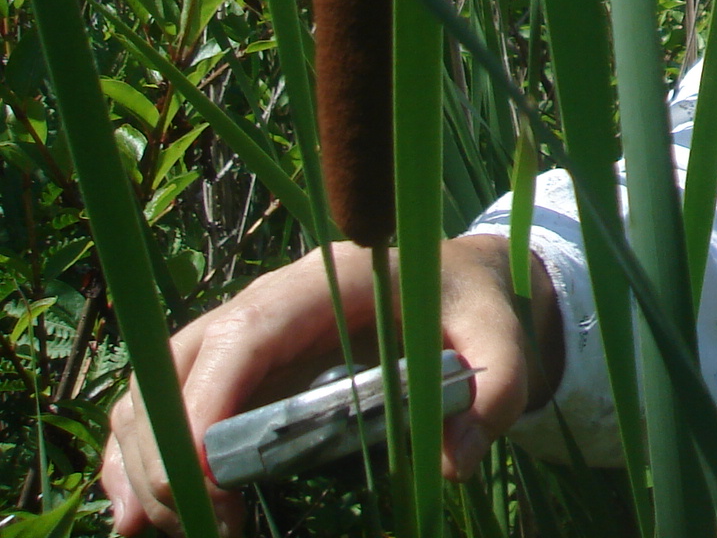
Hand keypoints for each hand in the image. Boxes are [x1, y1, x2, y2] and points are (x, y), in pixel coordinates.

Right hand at [99, 237, 559, 536]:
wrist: (459, 281)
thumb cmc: (474, 306)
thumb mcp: (503, 336)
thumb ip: (497, 388)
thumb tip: (453, 462)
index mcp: (325, 281)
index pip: (245, 331)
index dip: (209, 399)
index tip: (205, 474)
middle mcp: (266, 302)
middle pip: (179, 365)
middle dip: (168, 449)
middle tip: (199, 522)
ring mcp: (240, 334)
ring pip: (155, 387)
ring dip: (140, 460)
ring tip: (157, 530)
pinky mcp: (231, 368)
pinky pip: (161, 404)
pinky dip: (136, 457)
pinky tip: (135, 518)